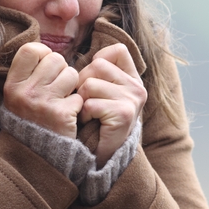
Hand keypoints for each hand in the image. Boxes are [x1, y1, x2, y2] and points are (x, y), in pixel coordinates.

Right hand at [3, 42, 82, 137]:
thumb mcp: (18, 95)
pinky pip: (78, 95)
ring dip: (72, 86)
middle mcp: (26, 92)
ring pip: (71, 74)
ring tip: (63, 99)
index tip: (46, 66)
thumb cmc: (29, 119)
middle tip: (57, 87)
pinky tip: (68, 114)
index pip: (31, 49)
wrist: (33, 156)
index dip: (43, 53)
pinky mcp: (61, 114)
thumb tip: (45, 50)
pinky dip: (77, 105)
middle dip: (61, 70)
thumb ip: (28, 73)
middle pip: (56, 59)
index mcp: (13, 84)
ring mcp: (43, 103)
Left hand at [76, 44, 147, 166]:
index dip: (98, 59)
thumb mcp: (102, 93)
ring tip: (87, 114)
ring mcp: (132, 100)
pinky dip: (84, 115)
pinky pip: (90, 103)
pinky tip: (90, 123)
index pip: (117, 51)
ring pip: (90, 84)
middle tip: (86, 102)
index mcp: (132, 79)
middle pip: (98, 65)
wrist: (105, 157)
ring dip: (81, 100)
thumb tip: (71, 55)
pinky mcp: (124, 114)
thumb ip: (99, 73)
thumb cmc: (97, 122)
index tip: (93, 78)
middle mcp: (137, 87)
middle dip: (83, 83)